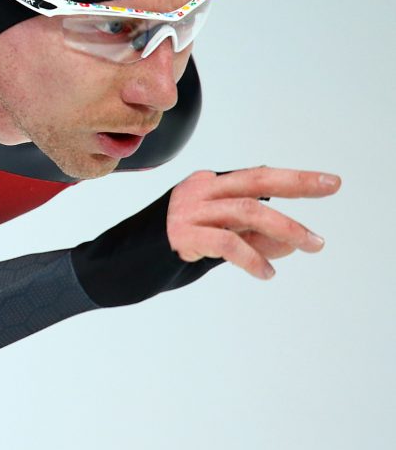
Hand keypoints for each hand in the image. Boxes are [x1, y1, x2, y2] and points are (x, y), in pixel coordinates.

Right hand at [166, 167, 340, 279]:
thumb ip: (251, 238)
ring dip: (285, 227)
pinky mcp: (181, 235)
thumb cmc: (168, 250)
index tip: (328, 182)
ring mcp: (188, 211)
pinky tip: (266, 272)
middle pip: (255, 181)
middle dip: (297, 183)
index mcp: (206, 185)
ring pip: (246, 210)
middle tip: (330, 187)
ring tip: (311, 244)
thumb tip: (292, 243)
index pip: (257, 177)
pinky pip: (226, 242)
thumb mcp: (217, 241)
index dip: (294, 179)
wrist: (119, 263)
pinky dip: (252, 257)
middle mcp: (198, 191)